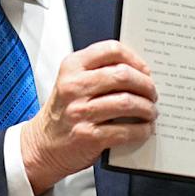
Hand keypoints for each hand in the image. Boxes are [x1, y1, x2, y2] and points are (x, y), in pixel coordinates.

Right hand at [22, 40, 157, 194]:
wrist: (42, 145)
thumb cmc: (63, 113)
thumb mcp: (72, 82)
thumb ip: (98, 73)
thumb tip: (140, 73)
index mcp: (72, 67)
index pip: (111, 50)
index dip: (135, 59)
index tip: (145, 70)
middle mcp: (74, 86)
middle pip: (123, 75)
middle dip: (146, 85)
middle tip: (152, 93)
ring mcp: (80, 111)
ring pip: (126, 102)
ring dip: (147, 108)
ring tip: (150, 112)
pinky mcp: (87, 136)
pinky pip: (124, 130)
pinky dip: (141, 130)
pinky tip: (144, 129)